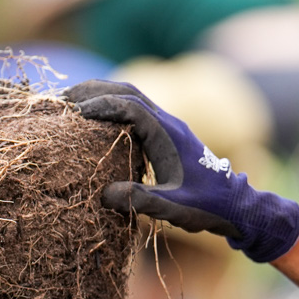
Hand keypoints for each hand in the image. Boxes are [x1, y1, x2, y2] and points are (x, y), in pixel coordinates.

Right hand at [64, 79, 298, 263]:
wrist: (236, 204)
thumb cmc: (206, 206)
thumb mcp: (173, 208)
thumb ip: (141, 200)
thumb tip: (105, 194)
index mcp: (168, 134)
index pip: (130, 106)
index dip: (101, 106)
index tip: (74, 113)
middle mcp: (168, 122)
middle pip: (128, 90)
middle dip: (94, 90)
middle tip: (63, 98)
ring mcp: (168, 125)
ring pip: (132, 95)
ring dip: (103, 94)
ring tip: (72, 103)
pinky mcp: (166, 133)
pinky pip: (136, 109)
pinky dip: (113, 106)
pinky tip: (95, 120)